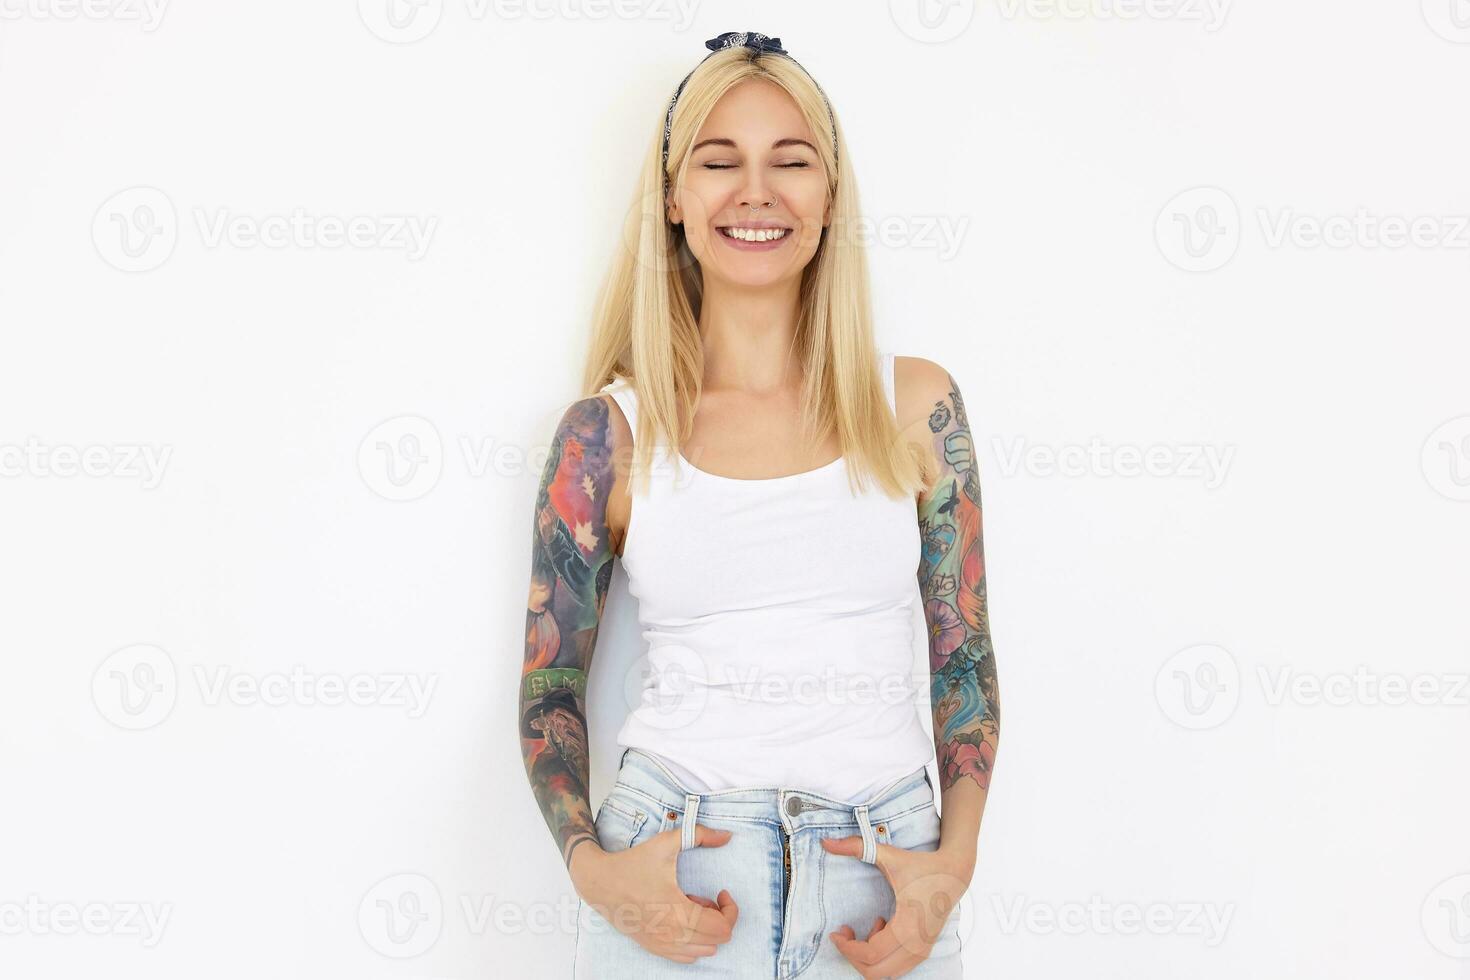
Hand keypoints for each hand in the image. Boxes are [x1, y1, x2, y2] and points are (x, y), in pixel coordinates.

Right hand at [571, 824, 739, 964]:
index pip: (723, 928)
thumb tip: (727, 835)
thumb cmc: (632, 864)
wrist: (599, 882)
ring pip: (704, 951)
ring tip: (692, 907)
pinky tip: (681, 919)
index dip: (730, 909)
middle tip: (704, 897)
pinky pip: (686, 957)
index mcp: (677, 912)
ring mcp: (661, 945)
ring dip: (706, 930)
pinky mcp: (653, 947)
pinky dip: (693, 941)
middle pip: (718, 941)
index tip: (721, 891)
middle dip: (720, 917)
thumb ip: (700, 835)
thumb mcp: (666, 843)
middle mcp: (671, 935)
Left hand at [820, 836, 971, 978]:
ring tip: (870, 928)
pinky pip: (896, 967)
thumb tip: (825, 841)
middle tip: (845, 934)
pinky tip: (883, 930)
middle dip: (853, 955)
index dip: (847, 948)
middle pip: (874, 971)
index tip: (836, 933)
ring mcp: (921, 951)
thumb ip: (855, 847)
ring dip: (869, 956)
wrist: (954, 873)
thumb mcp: (888, 855)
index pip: (870, 954)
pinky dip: (883, 956)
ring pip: (886, 973)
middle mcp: (916, 945)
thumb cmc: (921, 866)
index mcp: (906, 926)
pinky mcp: (923, 951)